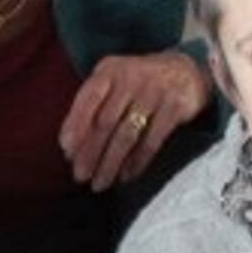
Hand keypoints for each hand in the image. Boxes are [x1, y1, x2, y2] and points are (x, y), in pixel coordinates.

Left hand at [59, 52, 212, 192]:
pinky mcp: (174, 107)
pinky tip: (126, 176)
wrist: (185, 70)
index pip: (88, 98)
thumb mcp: (113, 82)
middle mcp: (130, 78)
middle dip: (90, 152)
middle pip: (106, 121)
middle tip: (80, 175)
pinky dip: (137, 161)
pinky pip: (152, 141)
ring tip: (100, 182)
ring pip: (127, 135)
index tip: (66, 150)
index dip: (75, 124)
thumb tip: (70, 148)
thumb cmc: (138, 83)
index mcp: (109, 70)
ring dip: (111, 162)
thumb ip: (92, 106)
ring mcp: (154, 92)